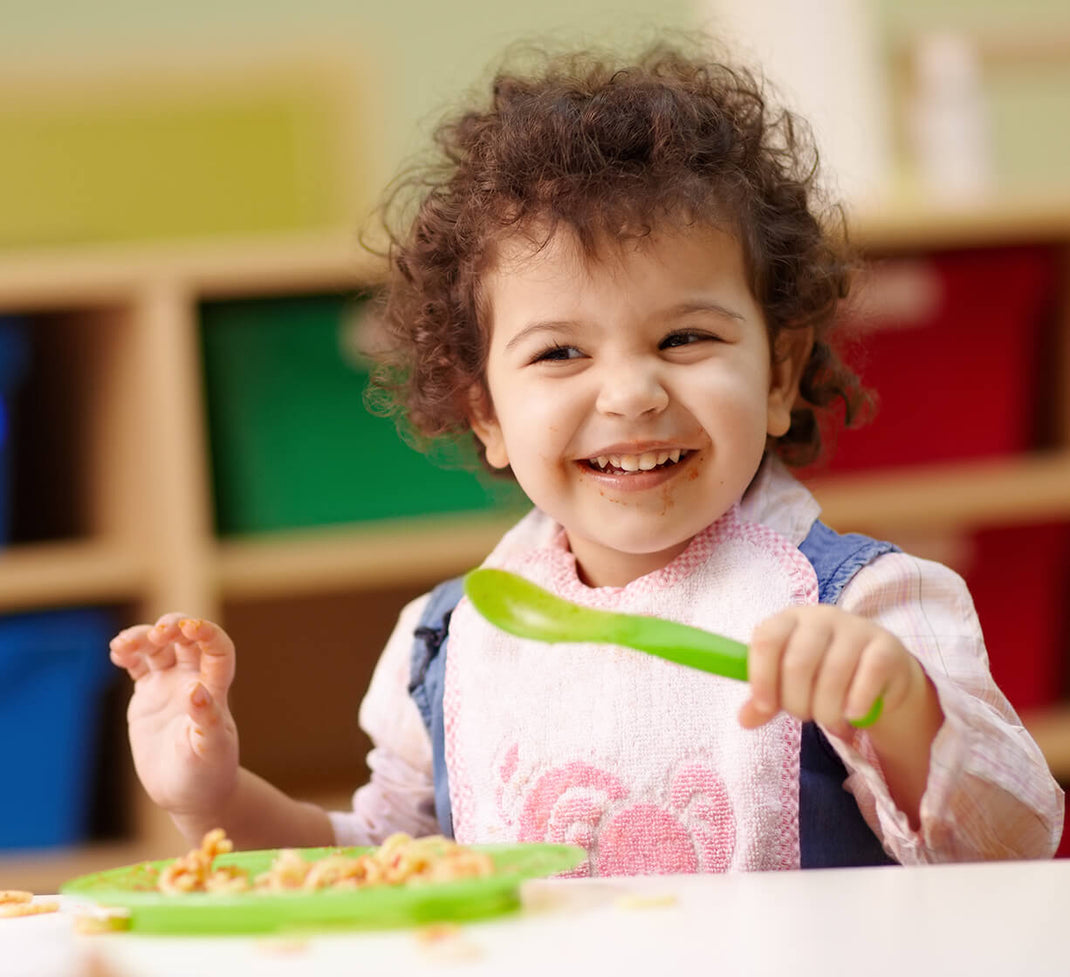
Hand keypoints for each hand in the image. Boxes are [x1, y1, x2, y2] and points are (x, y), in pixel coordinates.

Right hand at [110, 614, 239, 819]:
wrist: (189, 794)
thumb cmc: (209, 774)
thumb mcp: (210, 750)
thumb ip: (206, 720)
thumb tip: (196, 690)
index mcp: (216, 689)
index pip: (218, 649)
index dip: (207, 633)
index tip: (189, 628)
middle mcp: (195, 680)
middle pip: (186, 640)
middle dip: (173, 626)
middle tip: (157, 633)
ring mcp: (170, 686)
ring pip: (159, 648)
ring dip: (143, 637)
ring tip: (123, 644)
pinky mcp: (149, 696)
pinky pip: (139, 665)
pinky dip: (128, 654)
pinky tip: (117, 652)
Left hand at [738, 605, 927, 739]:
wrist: (880, 674)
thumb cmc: (824, 676)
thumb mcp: (790, 685)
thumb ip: (767, 701)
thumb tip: (744, 720)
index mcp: (789, 620)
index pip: (766, 640)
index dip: (762, 676)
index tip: (765, 706)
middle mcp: (821, 617)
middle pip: (798, 663)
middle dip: (797, 702)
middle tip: (805, 716)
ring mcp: (856, 628)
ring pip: (832, 675)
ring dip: (827, 710)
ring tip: (830, 721)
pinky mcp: (886, 647)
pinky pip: (868, 677)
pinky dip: (856, 703)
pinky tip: (853, 714)